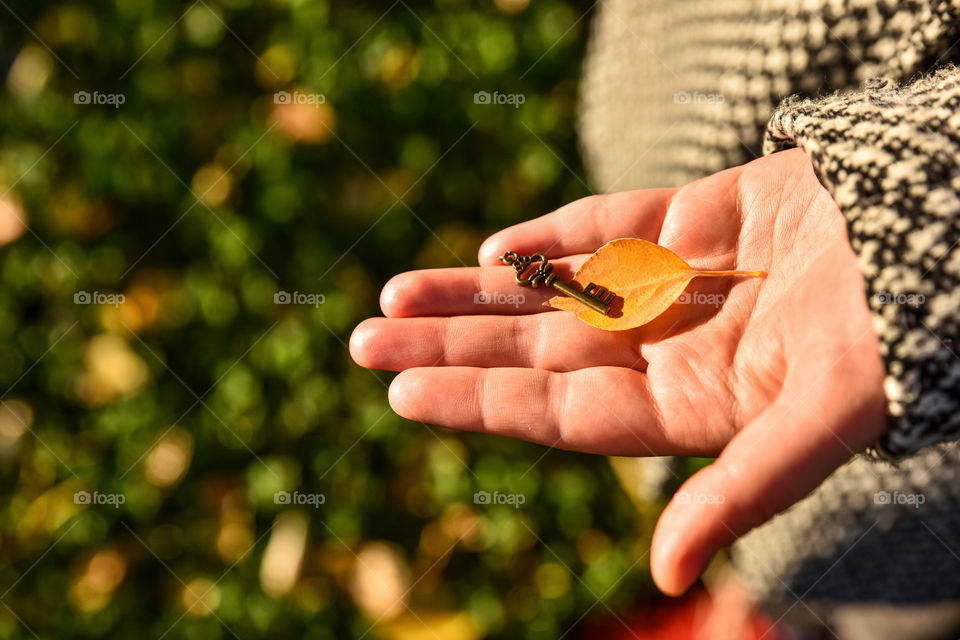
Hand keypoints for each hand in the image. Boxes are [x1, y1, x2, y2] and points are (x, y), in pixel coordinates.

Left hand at [349, 148, 885, 594]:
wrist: (938, 236)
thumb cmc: (893, 336)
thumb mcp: (823, 419)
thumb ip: (742, 489)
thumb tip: (670, 575)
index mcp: (687, 407)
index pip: (557, 413)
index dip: (480, 404)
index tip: (403, 396)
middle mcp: (666, 349)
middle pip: (534, 355)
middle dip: (451, 350)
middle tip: (361, 345)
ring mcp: (673, 285)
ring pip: (549, 295)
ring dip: (473, 297)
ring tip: (393, 298)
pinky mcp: (690, 220)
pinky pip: (603, 230)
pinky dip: (548, 239)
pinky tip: (489, 252)